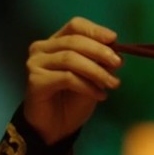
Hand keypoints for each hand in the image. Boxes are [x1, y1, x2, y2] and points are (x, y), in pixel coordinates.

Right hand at [22, 17, 121, 146]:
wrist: (56, 128)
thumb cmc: (73, 100)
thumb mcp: (93, 77)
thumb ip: (101, 63)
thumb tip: (117, 53)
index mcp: (56, 42)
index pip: (75, 26)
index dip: (95, 30)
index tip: (114, 39)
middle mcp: (42, 49)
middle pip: (74, 41)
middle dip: (99, 51)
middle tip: (118, 64)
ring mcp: (36, 64)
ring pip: (70, 59)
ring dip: (96, 71)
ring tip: (112, 84)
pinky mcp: (35, 80)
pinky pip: (66, 78)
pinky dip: (87, 86)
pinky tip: (100, 96)